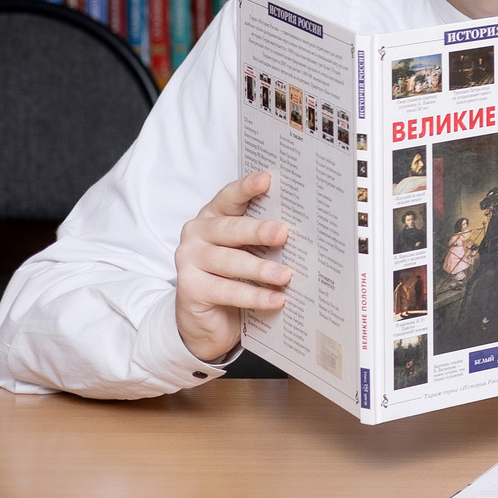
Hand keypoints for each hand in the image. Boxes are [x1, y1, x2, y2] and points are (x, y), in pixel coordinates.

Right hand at [173, 173, 292, 363]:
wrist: (211, 319)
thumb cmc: (238, 275)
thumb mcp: (251, 250)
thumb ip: (266, 236)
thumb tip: (308, 227)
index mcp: (214, 216)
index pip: (229, 197)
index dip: (246, 188)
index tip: (267, 179)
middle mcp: (197, 234)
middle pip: (230, 229)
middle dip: (258, 231)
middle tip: (283, 234)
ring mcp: (189, 261)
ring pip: (229, 261)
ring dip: (260, 268)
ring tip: (286, 275)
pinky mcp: (190, 289)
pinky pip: (226, 291)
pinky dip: (253, 295)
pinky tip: (275, 299)